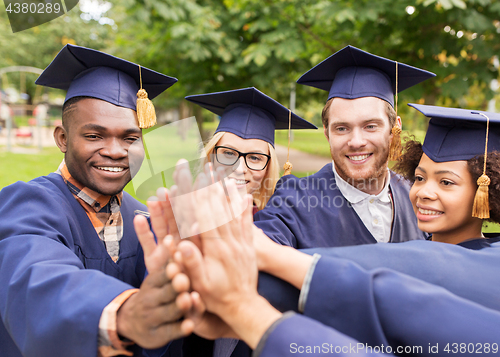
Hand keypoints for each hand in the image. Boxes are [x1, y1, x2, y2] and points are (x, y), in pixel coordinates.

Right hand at [116, 256, 192, 348]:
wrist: (131, 321)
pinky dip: (180, 329)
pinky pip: (170, 332)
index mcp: (153, 282)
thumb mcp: (156, 277)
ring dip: (178, 305)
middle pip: (165, 292)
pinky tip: (189, 325)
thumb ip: (165, 260)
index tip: (178, 259)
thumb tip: (170, 236)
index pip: (162, 274)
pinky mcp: (158, 335)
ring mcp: (153, 318)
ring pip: (168, 312)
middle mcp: (151, 299)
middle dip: (174, 286)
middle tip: (183, 279)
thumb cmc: (153, 293)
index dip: (170, 268)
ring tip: (187, 300)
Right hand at [173, 170, 280, 347]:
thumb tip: (179, 245)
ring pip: (232, 210)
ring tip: (222, 172)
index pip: (201, 216)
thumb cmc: (216, 296)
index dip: (193, 196)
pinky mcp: (247, 244)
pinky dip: (244, 206)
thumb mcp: (199, 284)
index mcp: (214, 248)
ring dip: (226, 191)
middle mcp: (228, 240)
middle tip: (203, 167)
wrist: (242, 305)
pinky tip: (244, 194)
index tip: (187, 179)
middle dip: (208, 186)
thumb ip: (191, 263)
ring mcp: (240, 241)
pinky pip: (246, 221)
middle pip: (217, 207)